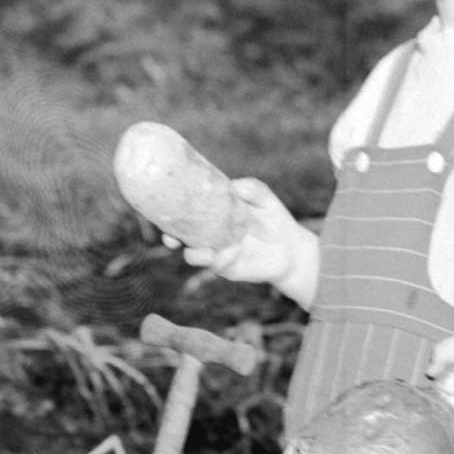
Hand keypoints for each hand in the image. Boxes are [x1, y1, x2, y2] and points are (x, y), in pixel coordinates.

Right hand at [180, 179, 318, 296]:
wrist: (291, 249)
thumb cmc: (273, 219)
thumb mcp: (264, 198)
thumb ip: (251, 188)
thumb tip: (233, 186)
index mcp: (210, 214)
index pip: (183, 213)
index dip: (169, 212)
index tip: (162, 207)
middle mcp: (207, 235)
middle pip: (178, 237)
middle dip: (170, 238)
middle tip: (170, 237)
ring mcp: (215, 252)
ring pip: (193, 255)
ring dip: (193, 253)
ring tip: (204, 249)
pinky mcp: (227, 268)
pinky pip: (218, 264)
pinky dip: (221, 257)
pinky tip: (232, 250)